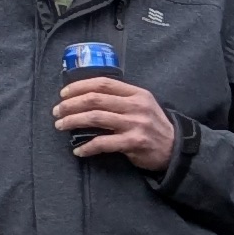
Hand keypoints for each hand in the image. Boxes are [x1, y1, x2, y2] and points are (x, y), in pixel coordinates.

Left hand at [52, 76, 174, 170]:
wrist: (176, 148)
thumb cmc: (153, 126)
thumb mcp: (143, 105)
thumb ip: (120, 99)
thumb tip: (85, 97)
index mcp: (137, 94)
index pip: (102, 83)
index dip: (79, 87)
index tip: (63, 94)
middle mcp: (136, 106)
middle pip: (95, 99)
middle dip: (70, 105)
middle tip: (57, 111)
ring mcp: (136, 124)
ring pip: (95, 118)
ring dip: (72, 121)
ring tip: (61, 125)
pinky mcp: (134, 142)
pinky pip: (103, 143)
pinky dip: (87, 147)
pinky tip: (78, 150)